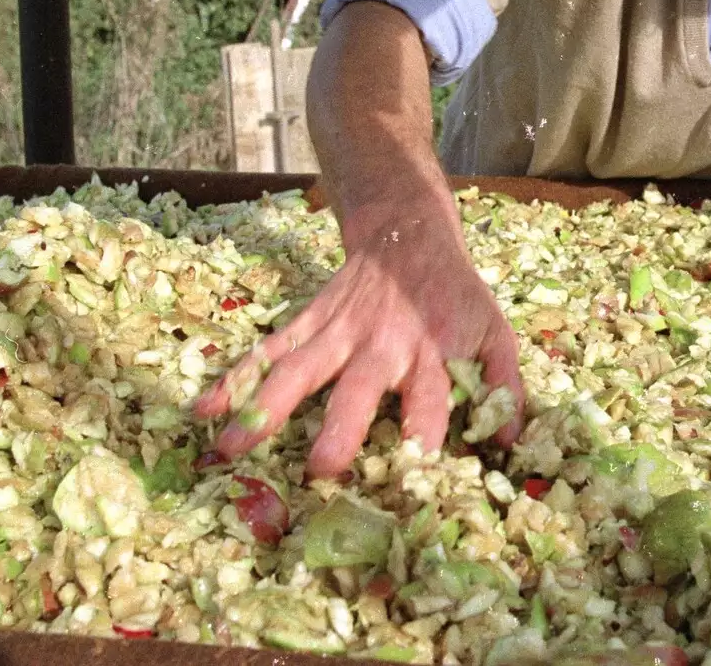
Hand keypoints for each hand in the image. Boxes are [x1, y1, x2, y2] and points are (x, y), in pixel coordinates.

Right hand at [192, 203, 523, 480]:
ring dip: (263, 408)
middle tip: (320, 470)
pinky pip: (269, 351)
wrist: (409, 235)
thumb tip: (508, 440)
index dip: (422, 435)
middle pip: (357, 387)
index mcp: (431, 352)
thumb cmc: (455, 297)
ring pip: (296, 370)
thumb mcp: (496, 333)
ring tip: (231, 449)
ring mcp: (337, 332)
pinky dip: (234, 378)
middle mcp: (380, 344)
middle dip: (339, 427)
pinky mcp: (309, 321)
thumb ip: (504, 386)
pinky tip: (202, 409)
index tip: (412, 474)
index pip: (429, 399)